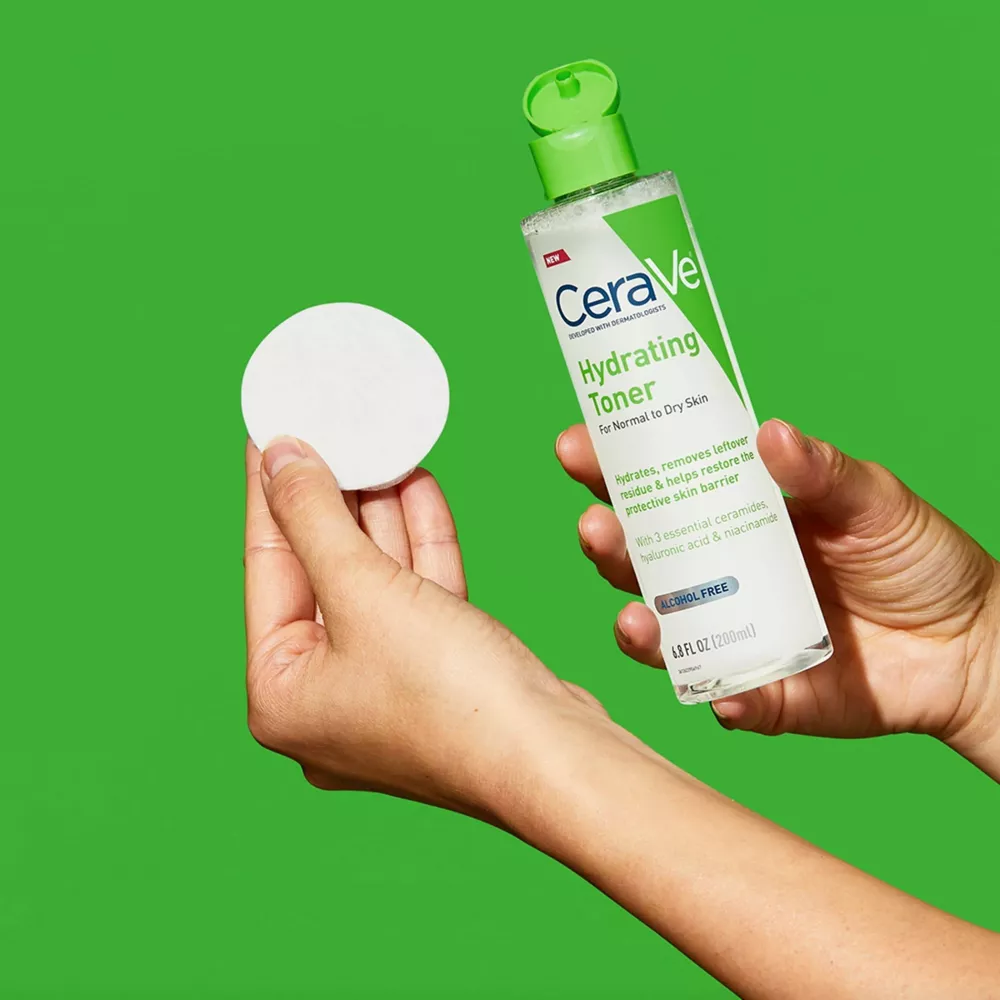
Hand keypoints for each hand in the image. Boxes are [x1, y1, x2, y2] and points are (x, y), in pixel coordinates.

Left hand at [244, 437, 612, 819]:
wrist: (555, 760)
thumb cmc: (450, 697)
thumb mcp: (365, 591)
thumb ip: (314, 517)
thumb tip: (280, 456)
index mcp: (279, 695)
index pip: (265, 566)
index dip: (268, 491)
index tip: (270, 431)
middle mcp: (325, 699)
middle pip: (320, 572)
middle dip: (333, 497)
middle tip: (331, 427)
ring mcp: (385, 690)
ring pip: (374, 581)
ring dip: (380, 513)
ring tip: (379, 444)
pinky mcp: (439, 678)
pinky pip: (417, 598)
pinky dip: (419, 545)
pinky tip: (419, 487)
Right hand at [557, 419, 999, 766]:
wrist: (971, 643)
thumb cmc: (916, 556)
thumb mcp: (873, 499)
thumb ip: (821, 473)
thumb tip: (770, 434)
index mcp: (735, 517)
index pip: (658, 487)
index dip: (610, 468)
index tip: (576, 446)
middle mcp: (720, 575)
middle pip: (642, 560)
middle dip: (607, 543)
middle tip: (597, 525)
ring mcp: (736, 635)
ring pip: (666, 633)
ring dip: (640, 628)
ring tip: (637, 618)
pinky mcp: (765, 693)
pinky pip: (730, 699)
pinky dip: (723, 698)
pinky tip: (726, 693)